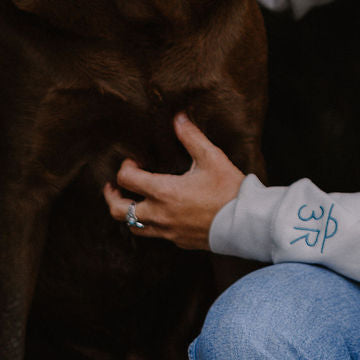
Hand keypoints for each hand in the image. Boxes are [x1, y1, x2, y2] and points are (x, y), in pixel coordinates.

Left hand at [103, 112, 244, 249]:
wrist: (246, 223)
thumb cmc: (229, 190)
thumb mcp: (212, 158)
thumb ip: (191, 137)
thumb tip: (178, 117)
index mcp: (163, 192)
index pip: (126, 179)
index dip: (125, 167)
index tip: (135, 161)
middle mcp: (160, 214)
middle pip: (119, 211)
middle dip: (112, 197)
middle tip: (114, 187)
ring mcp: (168, 231)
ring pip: (134, 227)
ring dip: (129, 213)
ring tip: (133, 202)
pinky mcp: (178, 241)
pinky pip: (155, 234)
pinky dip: (150, 223)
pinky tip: (161, 213)